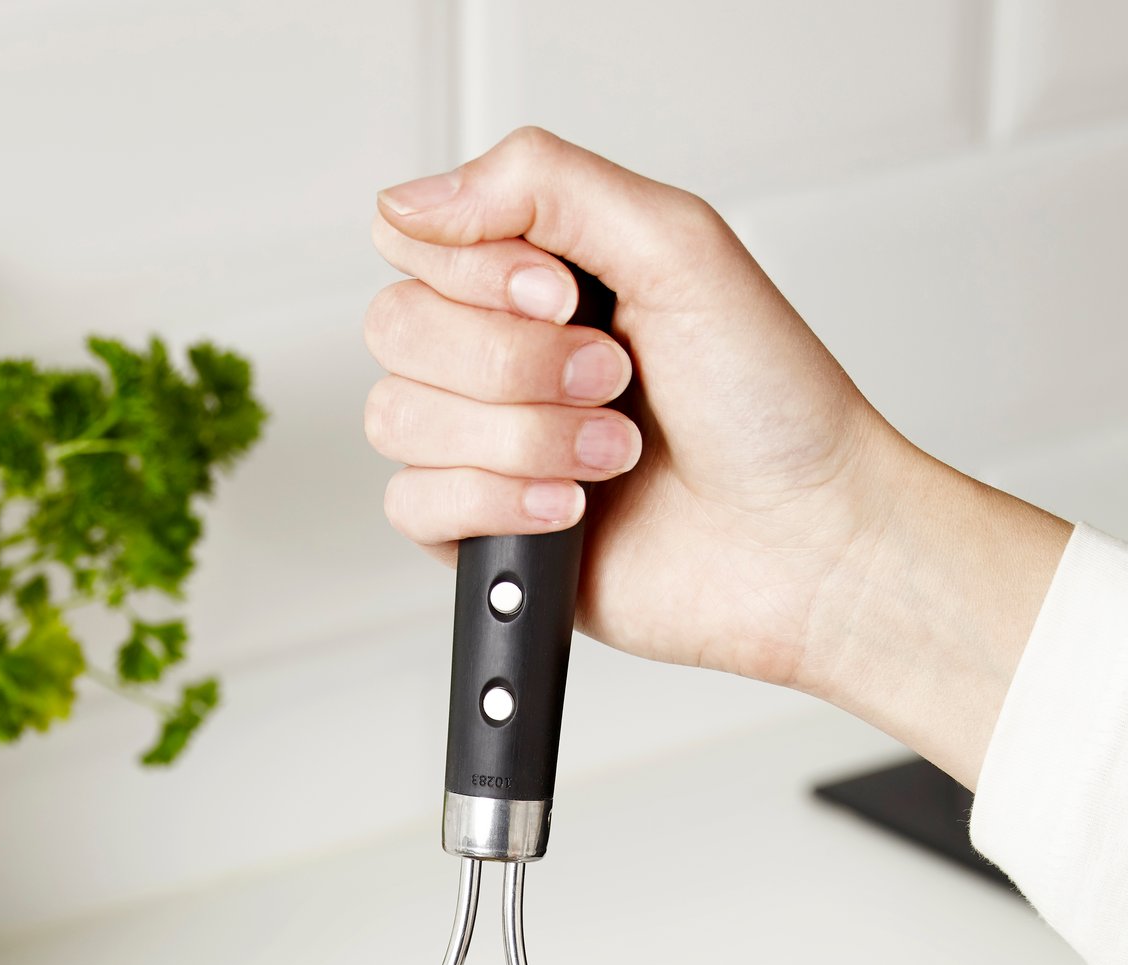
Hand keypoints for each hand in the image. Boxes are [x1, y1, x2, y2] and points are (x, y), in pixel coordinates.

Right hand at [367, 127, 1069, 787]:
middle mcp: (506, 355)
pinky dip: (500, 503)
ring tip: (613, 455)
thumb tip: (413, 199)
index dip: (476, 271)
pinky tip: (574, 511)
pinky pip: (414, 506)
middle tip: (612, 379)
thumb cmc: (773, 407)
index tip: (566, 296)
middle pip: (395, 328)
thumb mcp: (677, 243)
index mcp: (542, 273)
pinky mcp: (485, 534)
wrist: (804, 543)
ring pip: (397, 419)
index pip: (415, 238)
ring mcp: (489, 447)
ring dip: (522, 438)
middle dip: (513, 362)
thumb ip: (544, 184)